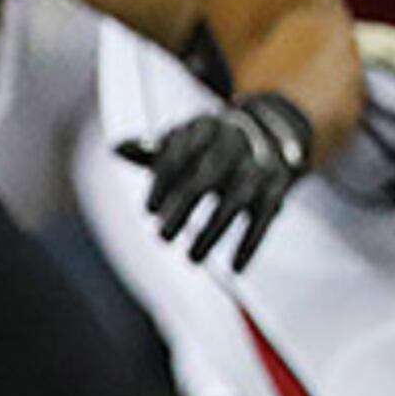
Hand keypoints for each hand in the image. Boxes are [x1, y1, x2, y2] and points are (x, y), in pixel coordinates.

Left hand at [116, 88, 314, 269]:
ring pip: (235, 201)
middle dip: (182, 209)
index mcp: (204, 127)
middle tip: (161, 237)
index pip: (177, 154)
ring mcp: (258, 165)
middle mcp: (233, 143)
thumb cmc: (210, 145)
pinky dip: (251, 243)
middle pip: (205, 179)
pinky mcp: (277, 187)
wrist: (271, 131)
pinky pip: (265, 218)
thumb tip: (117, 149)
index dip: (162, 182)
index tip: (148, 211)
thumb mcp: (183, 139)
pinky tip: (235, 267)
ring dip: (212, 232)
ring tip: (191, 259)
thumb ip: (152, 151)